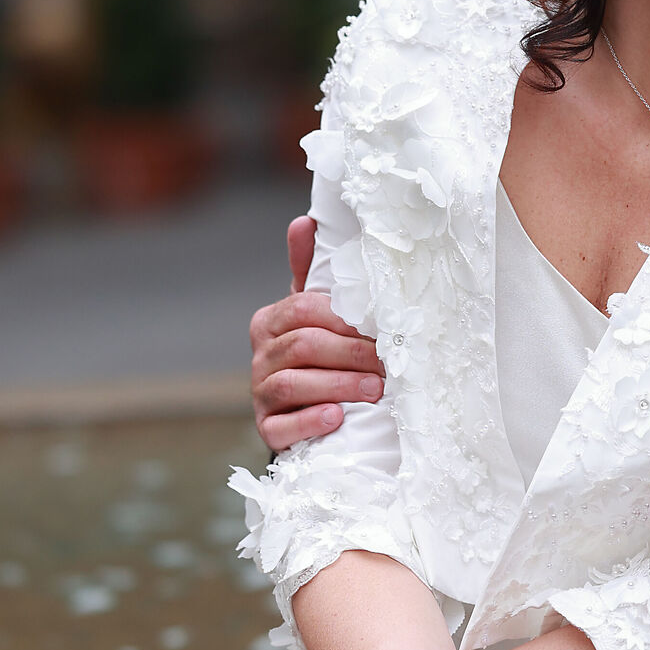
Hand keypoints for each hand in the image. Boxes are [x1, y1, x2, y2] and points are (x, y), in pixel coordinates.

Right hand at [251, 214, 382, 451]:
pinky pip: (281, 427)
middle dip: (350, 354)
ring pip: (292, 384)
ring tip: (375, 391)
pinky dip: (310, 421)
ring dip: (338, 386)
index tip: (381, 329)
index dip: (344, 320)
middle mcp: (261, 355)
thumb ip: (311, 270)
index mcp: (272, 321)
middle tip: (388, 365)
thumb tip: (305, 220)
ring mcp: (261, 394)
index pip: (304, 310)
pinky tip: (338, 417)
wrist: (307, 408)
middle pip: (302, 347)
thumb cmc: (321, 352)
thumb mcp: (317, 312)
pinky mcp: (268, 429)